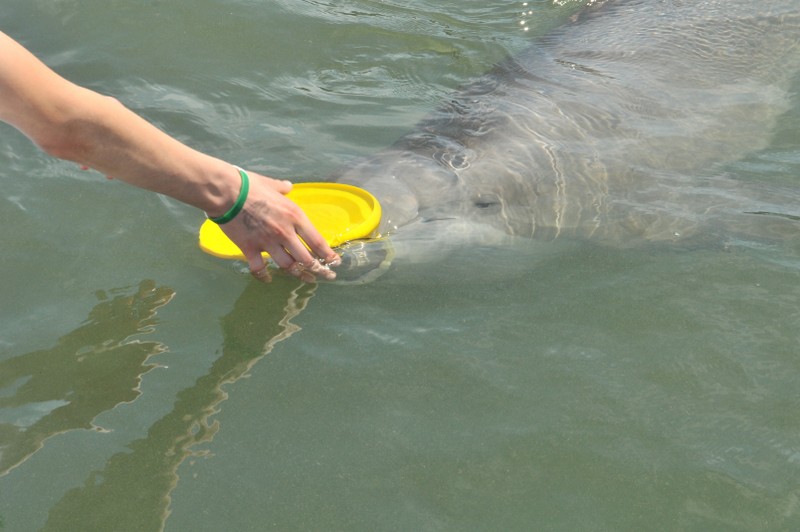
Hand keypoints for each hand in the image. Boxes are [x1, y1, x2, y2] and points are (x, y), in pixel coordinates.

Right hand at [218, 172, 340, 281]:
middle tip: (325, 276)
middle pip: (306, 259)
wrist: (226, 192)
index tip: (335, 262)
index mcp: (294, 217)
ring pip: (288, 266)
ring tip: (306, 279)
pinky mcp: (250, 249)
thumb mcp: (272, 184)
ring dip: (298, 274)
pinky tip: (269, 279)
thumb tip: (288, 186)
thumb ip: (283, 188)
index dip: (328, 255)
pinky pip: (259, 268)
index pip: (317, 241)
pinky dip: (265, 276)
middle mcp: (285, 233)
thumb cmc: (250, 185)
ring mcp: (267, 243)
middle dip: (319, 270)